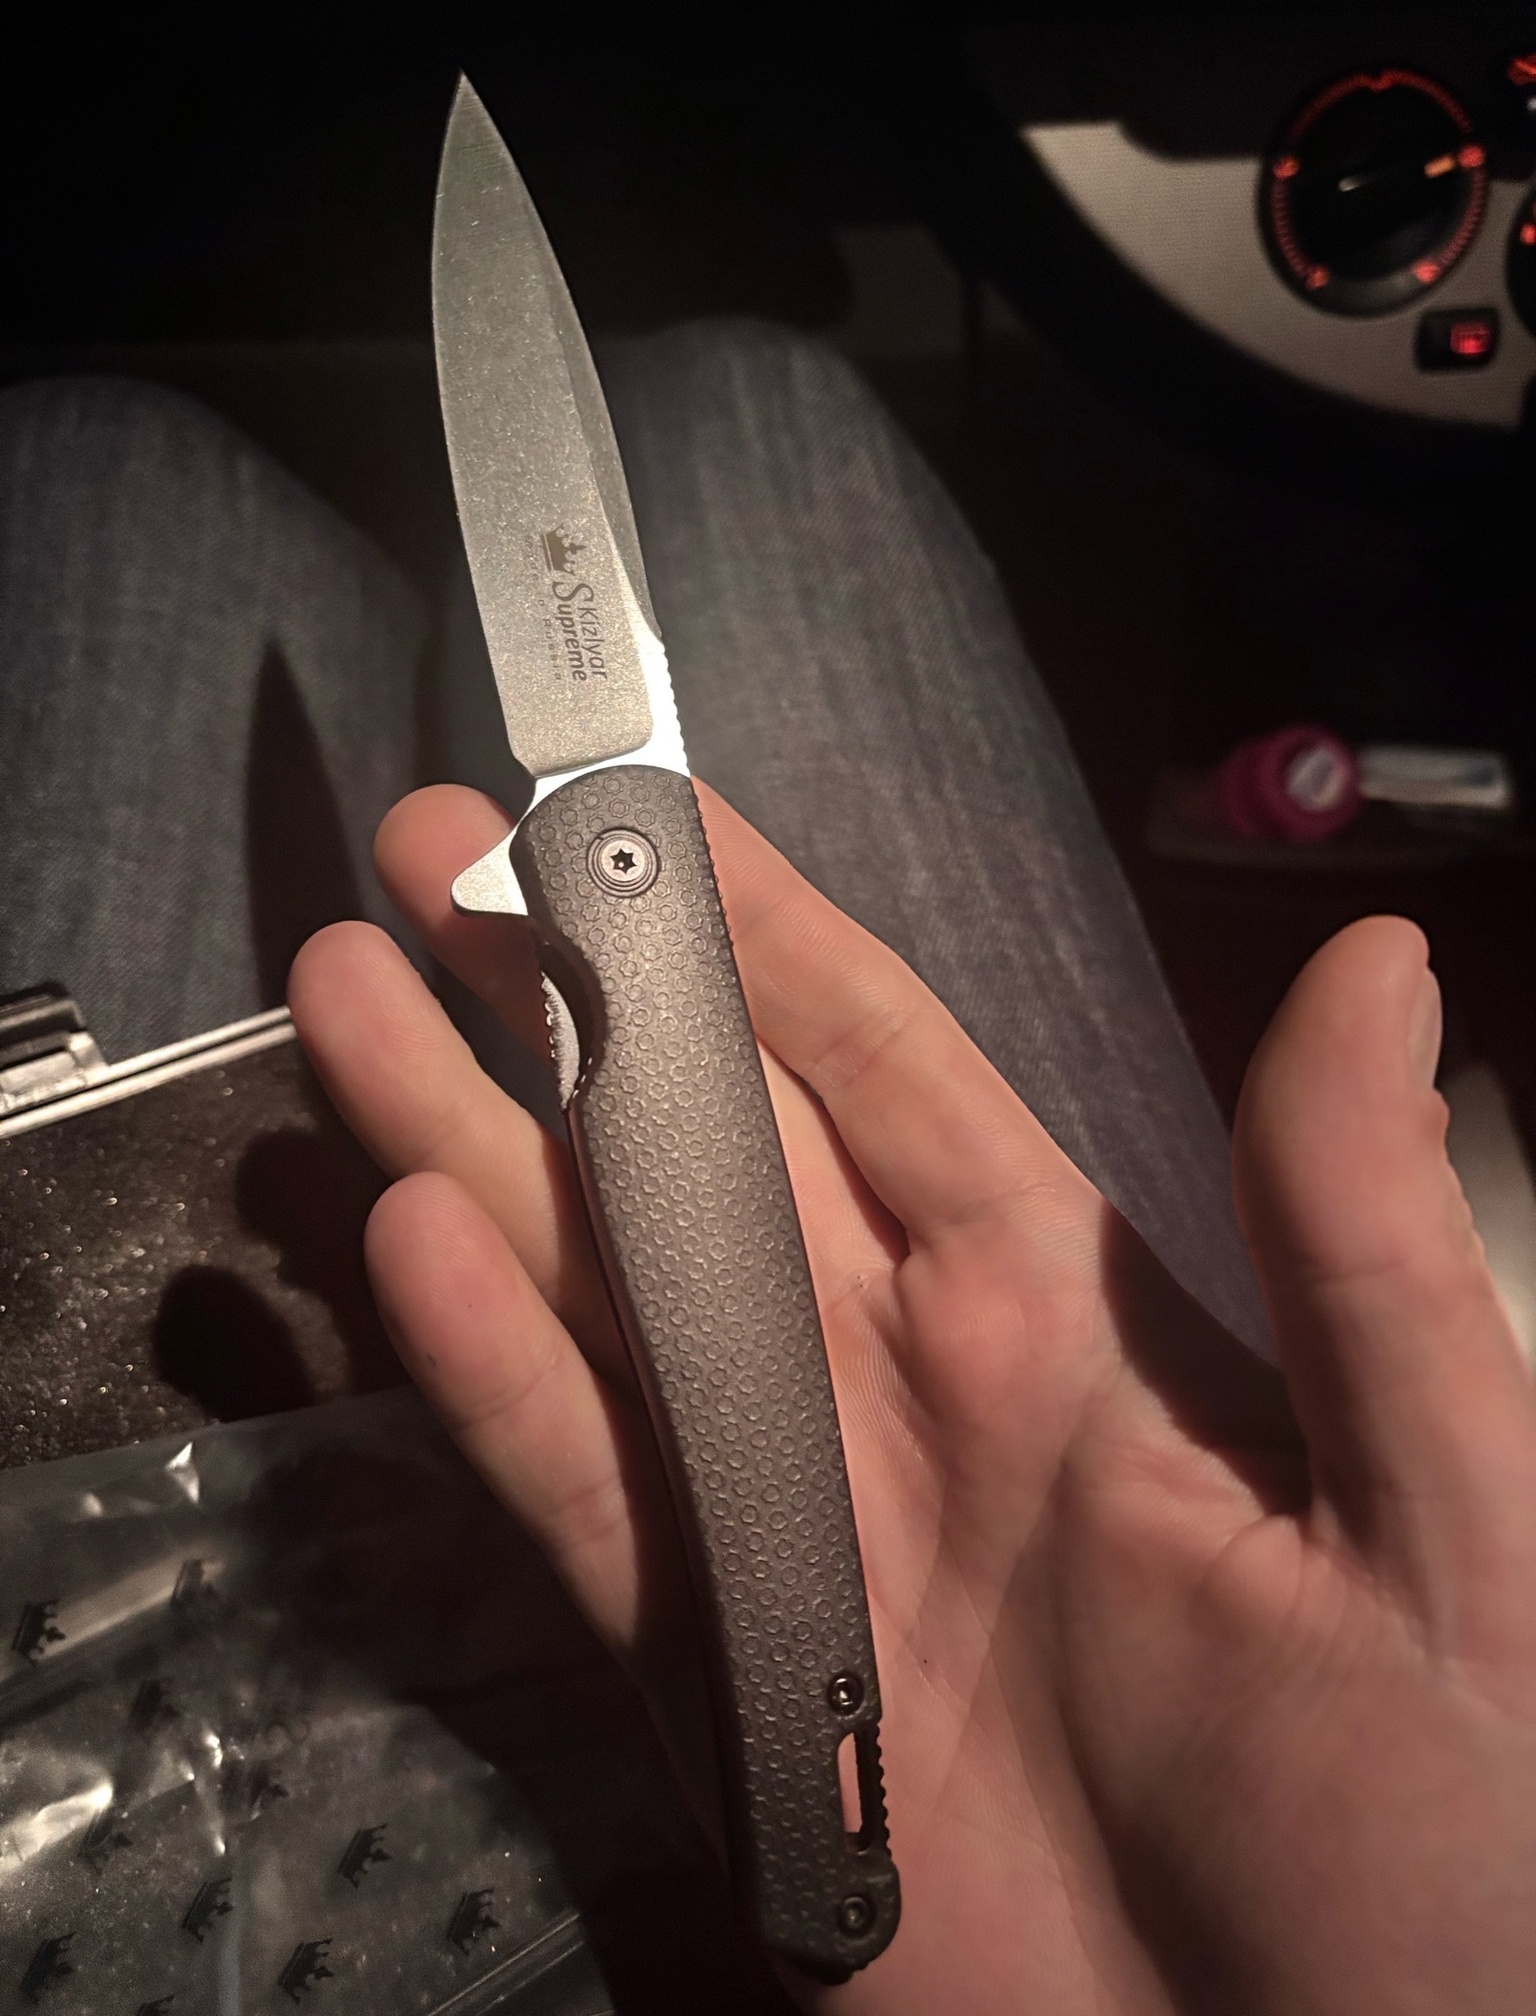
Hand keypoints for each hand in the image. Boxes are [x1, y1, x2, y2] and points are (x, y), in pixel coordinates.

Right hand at [290, 782, 1535, 2012]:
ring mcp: (799, 1527)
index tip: (642, 805)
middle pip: (698, 1146)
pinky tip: (405, 1240)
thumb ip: (1365, 1247)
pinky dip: (494, 1377)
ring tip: (346, 995)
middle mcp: (903, 1380)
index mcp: (1068, 1313)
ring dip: (476, 1139)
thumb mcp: (1452, 1515)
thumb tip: (1383, 964)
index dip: (758, 926)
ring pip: (602, 1292)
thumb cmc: (1447, 1831)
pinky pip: (589, 1499)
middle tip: (427, 850)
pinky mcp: (728, 1691)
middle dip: (565, 991)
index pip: (882, 1063)